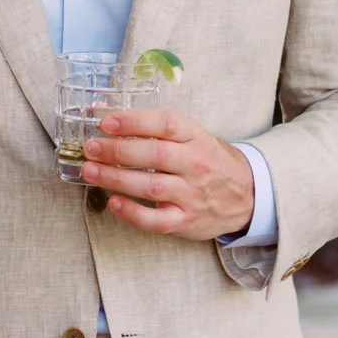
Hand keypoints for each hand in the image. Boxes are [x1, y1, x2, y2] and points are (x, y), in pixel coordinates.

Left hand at [82, 108, 255, 241]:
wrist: (247, 195)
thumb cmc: (209, 160)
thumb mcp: (193, 137)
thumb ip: (157, 129)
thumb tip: (108, 117)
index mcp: (196, 137)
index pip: (165, 124)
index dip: (133, 121)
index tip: (105, 121)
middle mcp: (196, 164)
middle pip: (154, 155)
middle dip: (117, 150)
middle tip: (91, 147)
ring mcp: (192, 194)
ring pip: (152, 186)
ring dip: (116, 178)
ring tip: (90, 170)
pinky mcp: (186, 220)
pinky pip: (157, 220)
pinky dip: (132, 213)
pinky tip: (113, 202)